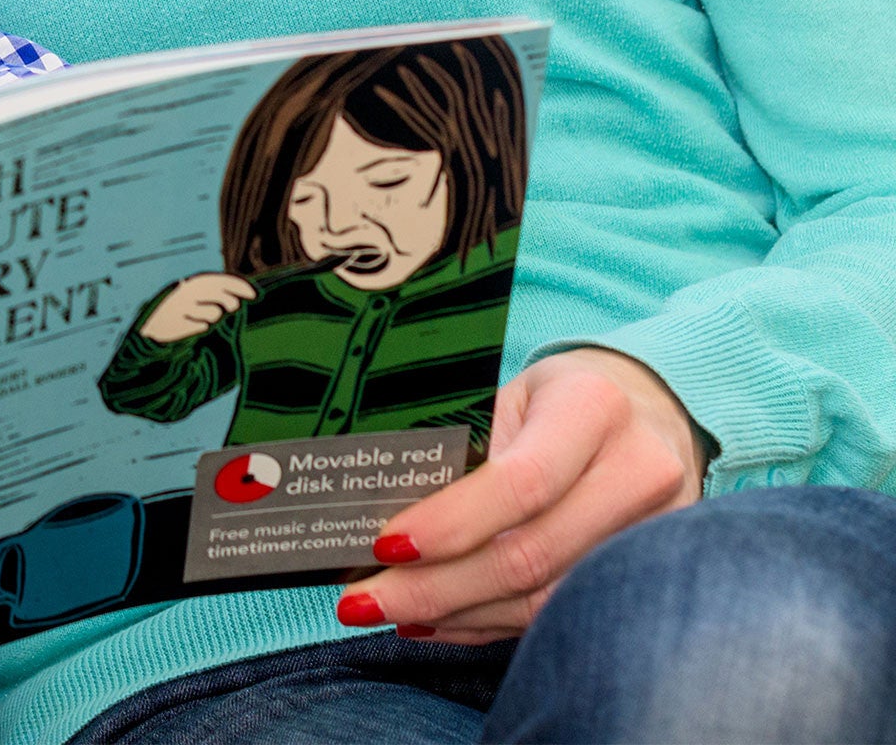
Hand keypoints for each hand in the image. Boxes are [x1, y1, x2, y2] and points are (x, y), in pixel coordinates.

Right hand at [140, 272, 255, 341]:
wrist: (148, 325)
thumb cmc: (177, 308)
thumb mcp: (192, 295)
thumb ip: (211, 294)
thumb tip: (238, 299)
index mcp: (190, 282)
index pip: (218, 279)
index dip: (237, 285)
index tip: (254, 294)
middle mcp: (184, 292)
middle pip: (216, 293)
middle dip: (230, 300)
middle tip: (234, 307)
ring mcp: (180, 308)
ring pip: (213, 313)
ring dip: (213, 316)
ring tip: (204, 317)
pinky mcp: (176, 325)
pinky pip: (201, 327)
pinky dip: (200, 326)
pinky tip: (192, 325)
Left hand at [338, 347, 706, 643]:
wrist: (647, 409)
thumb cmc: (558, 397)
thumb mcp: (514, 393)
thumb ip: (469, 444)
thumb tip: (386, 511)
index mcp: (594, 408)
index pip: (522, 482)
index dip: (451, 523)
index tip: (385, 545)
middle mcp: (638, 473)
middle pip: (530, 555)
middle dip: (436, 587)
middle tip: (364, 601)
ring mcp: (653, 535)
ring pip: (543, 601)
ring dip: (456, 615)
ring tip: (390, 613)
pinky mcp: (646, 579)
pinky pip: (556, 616)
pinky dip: (489, 623)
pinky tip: (437, 622)